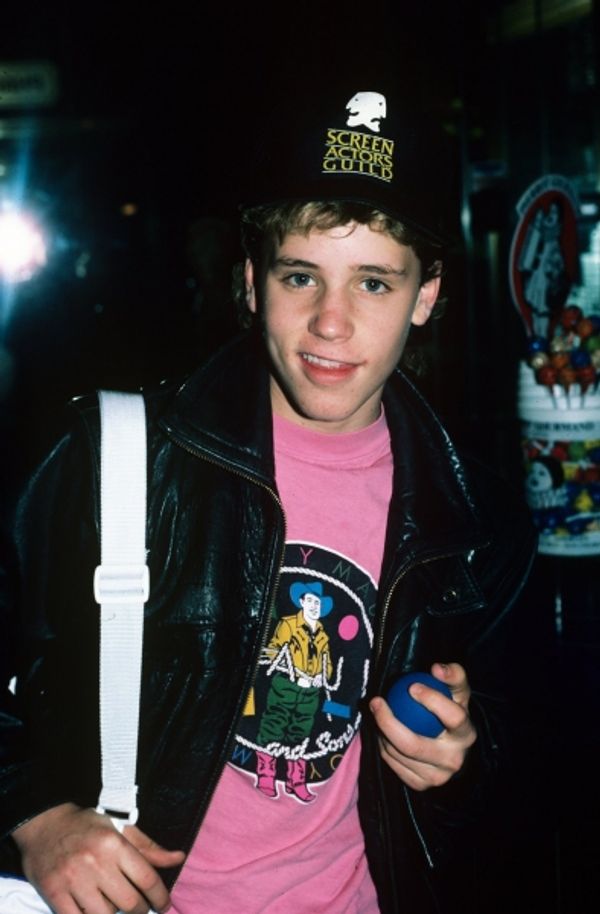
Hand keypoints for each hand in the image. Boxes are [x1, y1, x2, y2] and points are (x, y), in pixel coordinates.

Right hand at [12, 802, 184, 913]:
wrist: (44, 825)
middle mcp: (95, 862)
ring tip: (117, 908)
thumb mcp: (119, 827)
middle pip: (129, 902)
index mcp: (114, 843)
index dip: (160, 896)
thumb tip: (178, 858)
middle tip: (141, 908)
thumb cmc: (86, 825)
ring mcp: (73, 880)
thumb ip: (148, 847)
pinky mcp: (54, 894)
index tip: (164, 905)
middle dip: (140, 910)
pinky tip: (95, 911)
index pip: (146, 877)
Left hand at [370, 662, 476, 790]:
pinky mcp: (421, 785)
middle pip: (414, 745)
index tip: (411, 686)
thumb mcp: (457, 692)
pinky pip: (394, 766)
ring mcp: (437, 777)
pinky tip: (382, 733)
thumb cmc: (452, 711)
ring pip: (399, 755)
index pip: (453, 717)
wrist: (452, 747)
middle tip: (376, 702)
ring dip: (383, 733)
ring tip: (378, 714)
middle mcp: (454, 760)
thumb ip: (452, 675)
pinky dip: (384, 748)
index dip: (432, 701)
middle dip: (388, 723)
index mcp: (466, 734)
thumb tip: (437, 668)